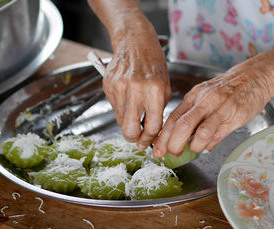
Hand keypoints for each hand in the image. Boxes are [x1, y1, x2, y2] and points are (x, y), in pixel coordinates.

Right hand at [103, 23, 170, 148]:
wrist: (135, 42)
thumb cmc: (153, 64)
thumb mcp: (165, 86)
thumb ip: (159, 110)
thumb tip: (151, 132)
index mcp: (155, 89)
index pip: (152, 126)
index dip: (150, 138)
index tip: (148, 141)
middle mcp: (136, 88)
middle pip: (130, 130)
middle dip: (133, 138)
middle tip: (137, 137)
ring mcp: (119, 86)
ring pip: (121, 121)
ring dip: (127, 121)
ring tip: (134, 111)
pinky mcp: (108, 85)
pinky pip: (114, 108)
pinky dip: (121, 108)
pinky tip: (127, 97)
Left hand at [153, 51, 273, 157]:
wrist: (255, 76)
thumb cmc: (227, 88)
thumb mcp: (205, 97)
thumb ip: (194, 117)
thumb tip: (184, 139)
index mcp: (193, 96)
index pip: (173, 118)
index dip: (162, 137)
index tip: (156, 150)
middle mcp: (204, 101)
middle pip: (182, 125)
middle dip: (173, 144)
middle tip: (172, 154)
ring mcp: (220, 108)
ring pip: (201, 132)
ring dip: (194, 146)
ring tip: (193, 150)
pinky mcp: (236, 116)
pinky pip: (219, 134)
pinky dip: (210, 144)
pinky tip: (208, 146)